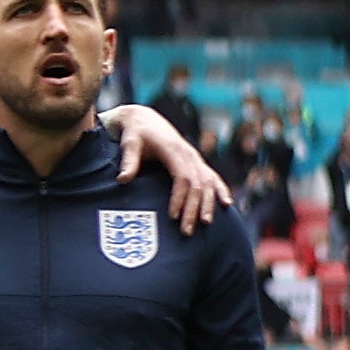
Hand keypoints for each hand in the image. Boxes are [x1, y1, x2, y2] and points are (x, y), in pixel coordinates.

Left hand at [103, 103, 232, 230]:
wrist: (144, 119)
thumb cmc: (135, 133)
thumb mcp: (129, 143)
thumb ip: (128, 161)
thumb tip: (123, 180)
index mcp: (174, 150)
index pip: (183, 178)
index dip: (180, 197)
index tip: (172, 215)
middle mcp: (189, 155)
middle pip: (198, 185)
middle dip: (194, 208)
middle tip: (186, 230)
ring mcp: (195, 158)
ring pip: (208, 183)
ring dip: (208, 203)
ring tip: (205, 223)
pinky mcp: (196, 162)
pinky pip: (213, 177)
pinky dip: (220, 190)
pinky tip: (226, 204)